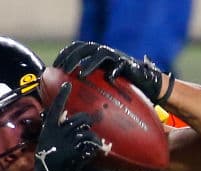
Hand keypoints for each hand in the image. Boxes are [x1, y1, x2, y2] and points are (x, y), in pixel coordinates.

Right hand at [29, 81, 101, 170]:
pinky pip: (91, 146)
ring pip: (88, 133)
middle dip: (91, 119)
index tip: (68, 84)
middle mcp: (58, 133)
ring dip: (95, 137)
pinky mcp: (76, 154)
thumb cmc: (48, 161)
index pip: (56, 108)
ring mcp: (67, 144)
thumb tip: (65, 114)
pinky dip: (98, 148)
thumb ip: (57, 129)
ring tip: (99, 142)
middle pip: (79, 120)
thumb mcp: (47, 142)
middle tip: (98, 118)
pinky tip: (102, 150)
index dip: (62, 96)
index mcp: (49, 129)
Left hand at [54, 40, 172, 104]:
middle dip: (72, 57)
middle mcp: (105, 52)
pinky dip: (113, 71)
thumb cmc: (120, 86)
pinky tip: (109, 78)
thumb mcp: (101, 83)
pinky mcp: (128, 65)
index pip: (77, 48)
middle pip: (85, 48)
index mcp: (96, 54)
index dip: (65, 54)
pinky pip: (119, 66)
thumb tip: (67, 92)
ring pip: (100, 54)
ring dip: (89, 63)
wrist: (145, 83)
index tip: (54, 65)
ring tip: (80, 75)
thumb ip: (88, 82)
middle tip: (63, 70)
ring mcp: (116, 57)